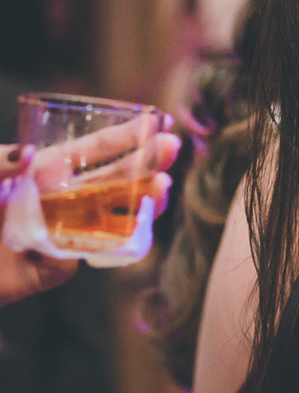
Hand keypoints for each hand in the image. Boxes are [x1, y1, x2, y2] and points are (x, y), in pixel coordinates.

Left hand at [0, 120, 179, 303]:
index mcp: (41, 172)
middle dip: (144, 165)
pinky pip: (72, 261)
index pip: (91, 150)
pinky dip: (81, 251)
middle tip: (173, 150)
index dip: (124, 136)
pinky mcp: (46, 271)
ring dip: (138, 206)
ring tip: (159, 191)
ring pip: (107, 221)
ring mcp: (56, 236)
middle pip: (110, 181)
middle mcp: (56, 201)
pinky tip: (96, 237)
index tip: (156, 121)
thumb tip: (32, 155)